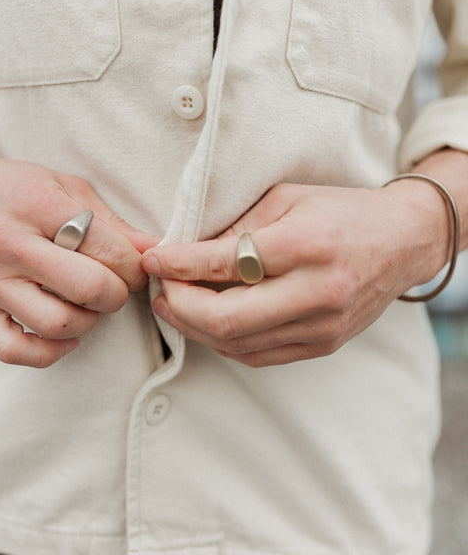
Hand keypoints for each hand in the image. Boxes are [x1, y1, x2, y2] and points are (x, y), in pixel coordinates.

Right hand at [0, 141, 157, 367]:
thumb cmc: (18, 189)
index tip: (134, 267)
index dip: (134, 264)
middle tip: (115, 287)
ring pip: (56, 325)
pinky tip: (65, 337)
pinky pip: (13, 350)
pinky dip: (48, 353)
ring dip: (87, 322)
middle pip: (86, 288)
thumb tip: (155, 253)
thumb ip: (112, 223)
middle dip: (117, 294)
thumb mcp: (68, 189)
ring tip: (87, 305)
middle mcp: (7, 244)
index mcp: (37, 204)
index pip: (106, 247)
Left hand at [142, 182, 448, 366]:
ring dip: (194, 327)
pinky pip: (258, 356)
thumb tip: (181, 251)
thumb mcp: (285, 198)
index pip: (224, 264)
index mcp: (306, 245)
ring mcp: (322, 326)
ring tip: (172, 305)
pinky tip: (205, 323)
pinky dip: (223, 342)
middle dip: (178, 305)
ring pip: (236, 343)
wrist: (403, 241)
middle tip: (158, 289)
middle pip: (225, 318)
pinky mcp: (324, 345)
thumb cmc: (339, 211)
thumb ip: (236, 227)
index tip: (151, 259)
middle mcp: (317, 291)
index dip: (177, 264)